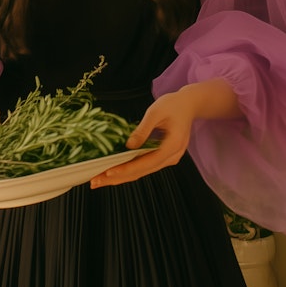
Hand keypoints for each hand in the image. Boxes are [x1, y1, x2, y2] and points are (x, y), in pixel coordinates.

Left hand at [90, 78, 239, 188]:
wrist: (189, 105)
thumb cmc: (173, 104)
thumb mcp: (156, 111)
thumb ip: (143, 129)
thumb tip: (128, 146)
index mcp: (173, 145)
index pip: (147, 162)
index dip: (127, 169)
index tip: (108, 172)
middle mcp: (173, 156)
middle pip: (143, 172)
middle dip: (118, 178)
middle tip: (96, 182)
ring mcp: (169, 158)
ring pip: (143, 172)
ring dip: (121, 177)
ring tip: (100, 181)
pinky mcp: (164, 157)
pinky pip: (145, 166)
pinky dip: (129, 170)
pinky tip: (114, 173)